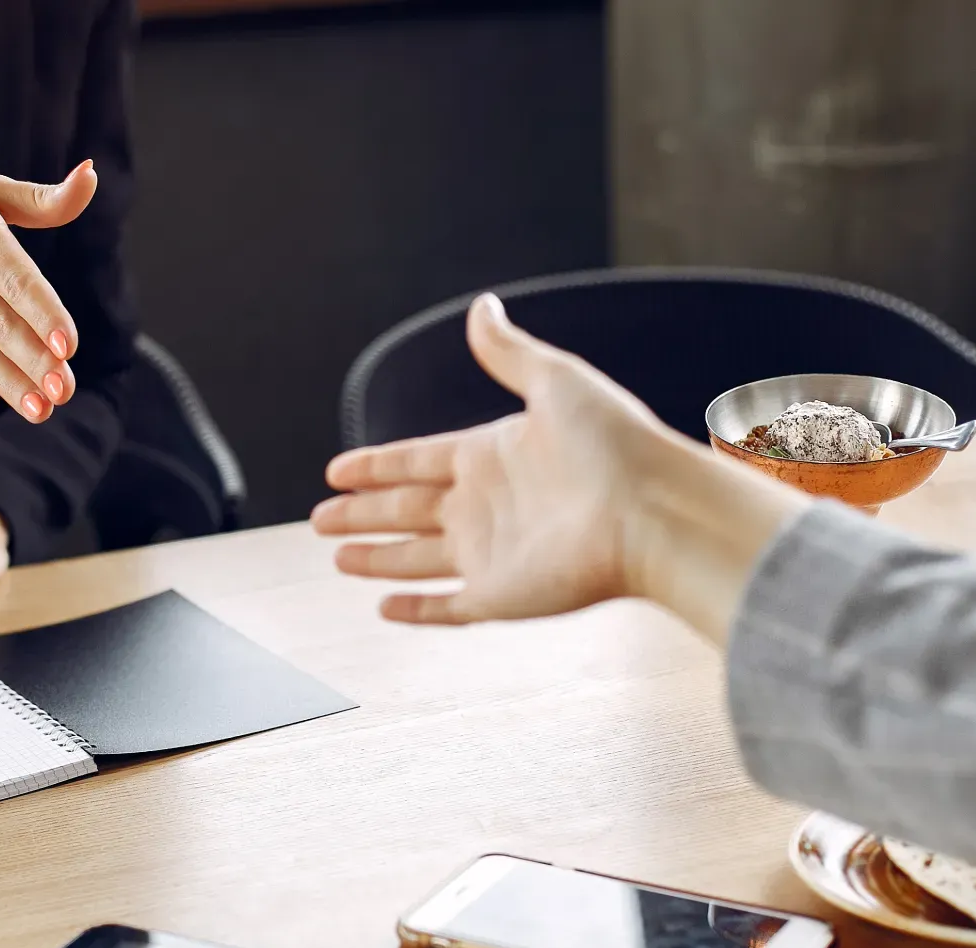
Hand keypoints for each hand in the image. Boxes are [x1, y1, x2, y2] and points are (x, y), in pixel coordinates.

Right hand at [312, 294, 661, 624]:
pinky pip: (447, 607)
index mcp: (492, 454)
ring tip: (336, 557)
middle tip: (320, 518)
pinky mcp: (501, 596)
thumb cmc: (614, 444)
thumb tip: (481, 307)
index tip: (338, 470)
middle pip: (406, 510)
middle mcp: (486, 505)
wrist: (654, 511)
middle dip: (361, 515)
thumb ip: (509, 353)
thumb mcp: (555, 381)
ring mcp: (491, 554)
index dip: (376, 466)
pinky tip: (384, 607)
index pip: (417, 460)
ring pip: (416, 559)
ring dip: (375, 559)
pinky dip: (416, 610)